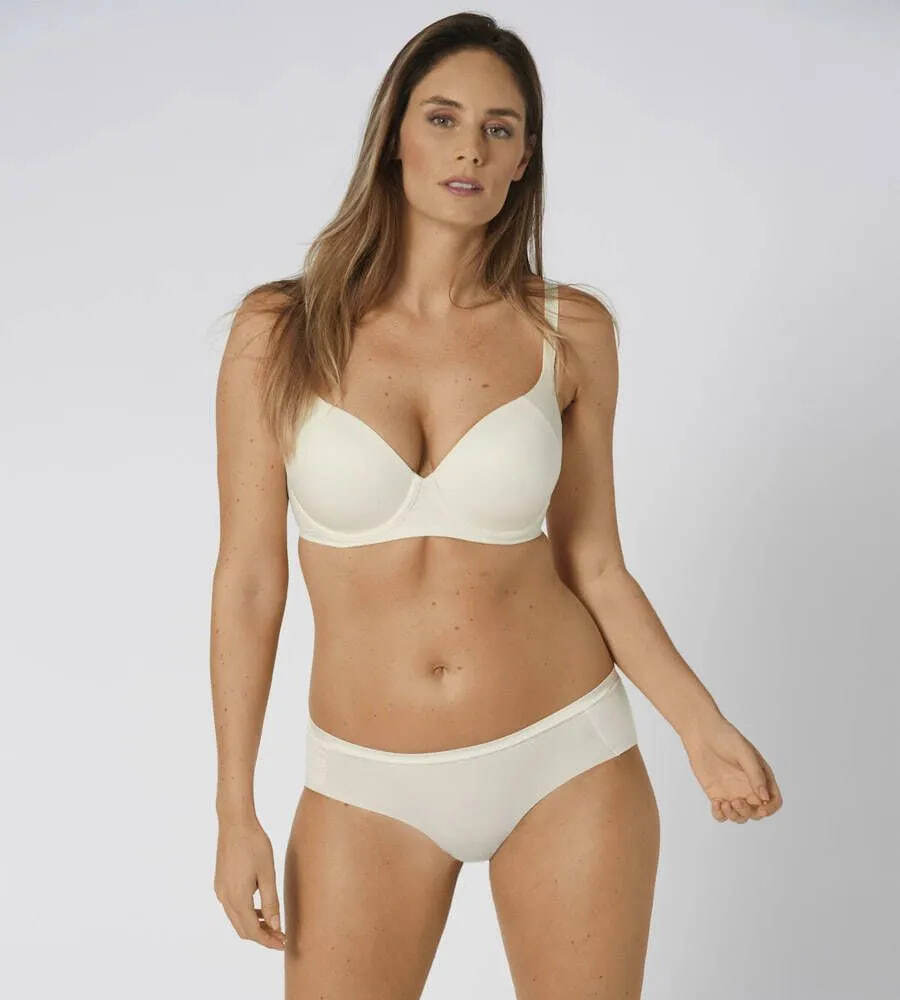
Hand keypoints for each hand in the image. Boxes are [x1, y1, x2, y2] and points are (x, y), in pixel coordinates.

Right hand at [214, 815, 285, 948]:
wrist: (235, 823)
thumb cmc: (254, 844)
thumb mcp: (267, 873)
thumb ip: (271, 901)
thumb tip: (275, 925)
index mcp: (237, 898)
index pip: (252, 931)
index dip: (268, 940)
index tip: (283, 943)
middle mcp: (225, 898)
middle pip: (242, 929)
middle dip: (262, 936)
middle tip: (281, 937)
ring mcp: (220, 891)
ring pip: (236, 919)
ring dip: (254, 925)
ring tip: (273, 924)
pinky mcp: (220, 883)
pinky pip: (232, 907)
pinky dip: (246, 913)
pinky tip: (260, 908)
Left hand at [680, 717, 782, 822]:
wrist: (701, 733)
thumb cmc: (725, 737)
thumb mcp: (744, 753)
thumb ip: (755, 775)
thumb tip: (765, 797)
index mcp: (761, 777)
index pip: (773, 800)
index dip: (770, 809)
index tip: (759, 808)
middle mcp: (749, 787)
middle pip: (756, 812)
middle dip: (748, 813)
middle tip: (736, 801)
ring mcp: (733, 792)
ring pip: (740, 816)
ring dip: (735, 816)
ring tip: (724, 803)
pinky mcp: (717, 794)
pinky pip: (721, 814)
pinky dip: (720, 815)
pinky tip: (716, 804)